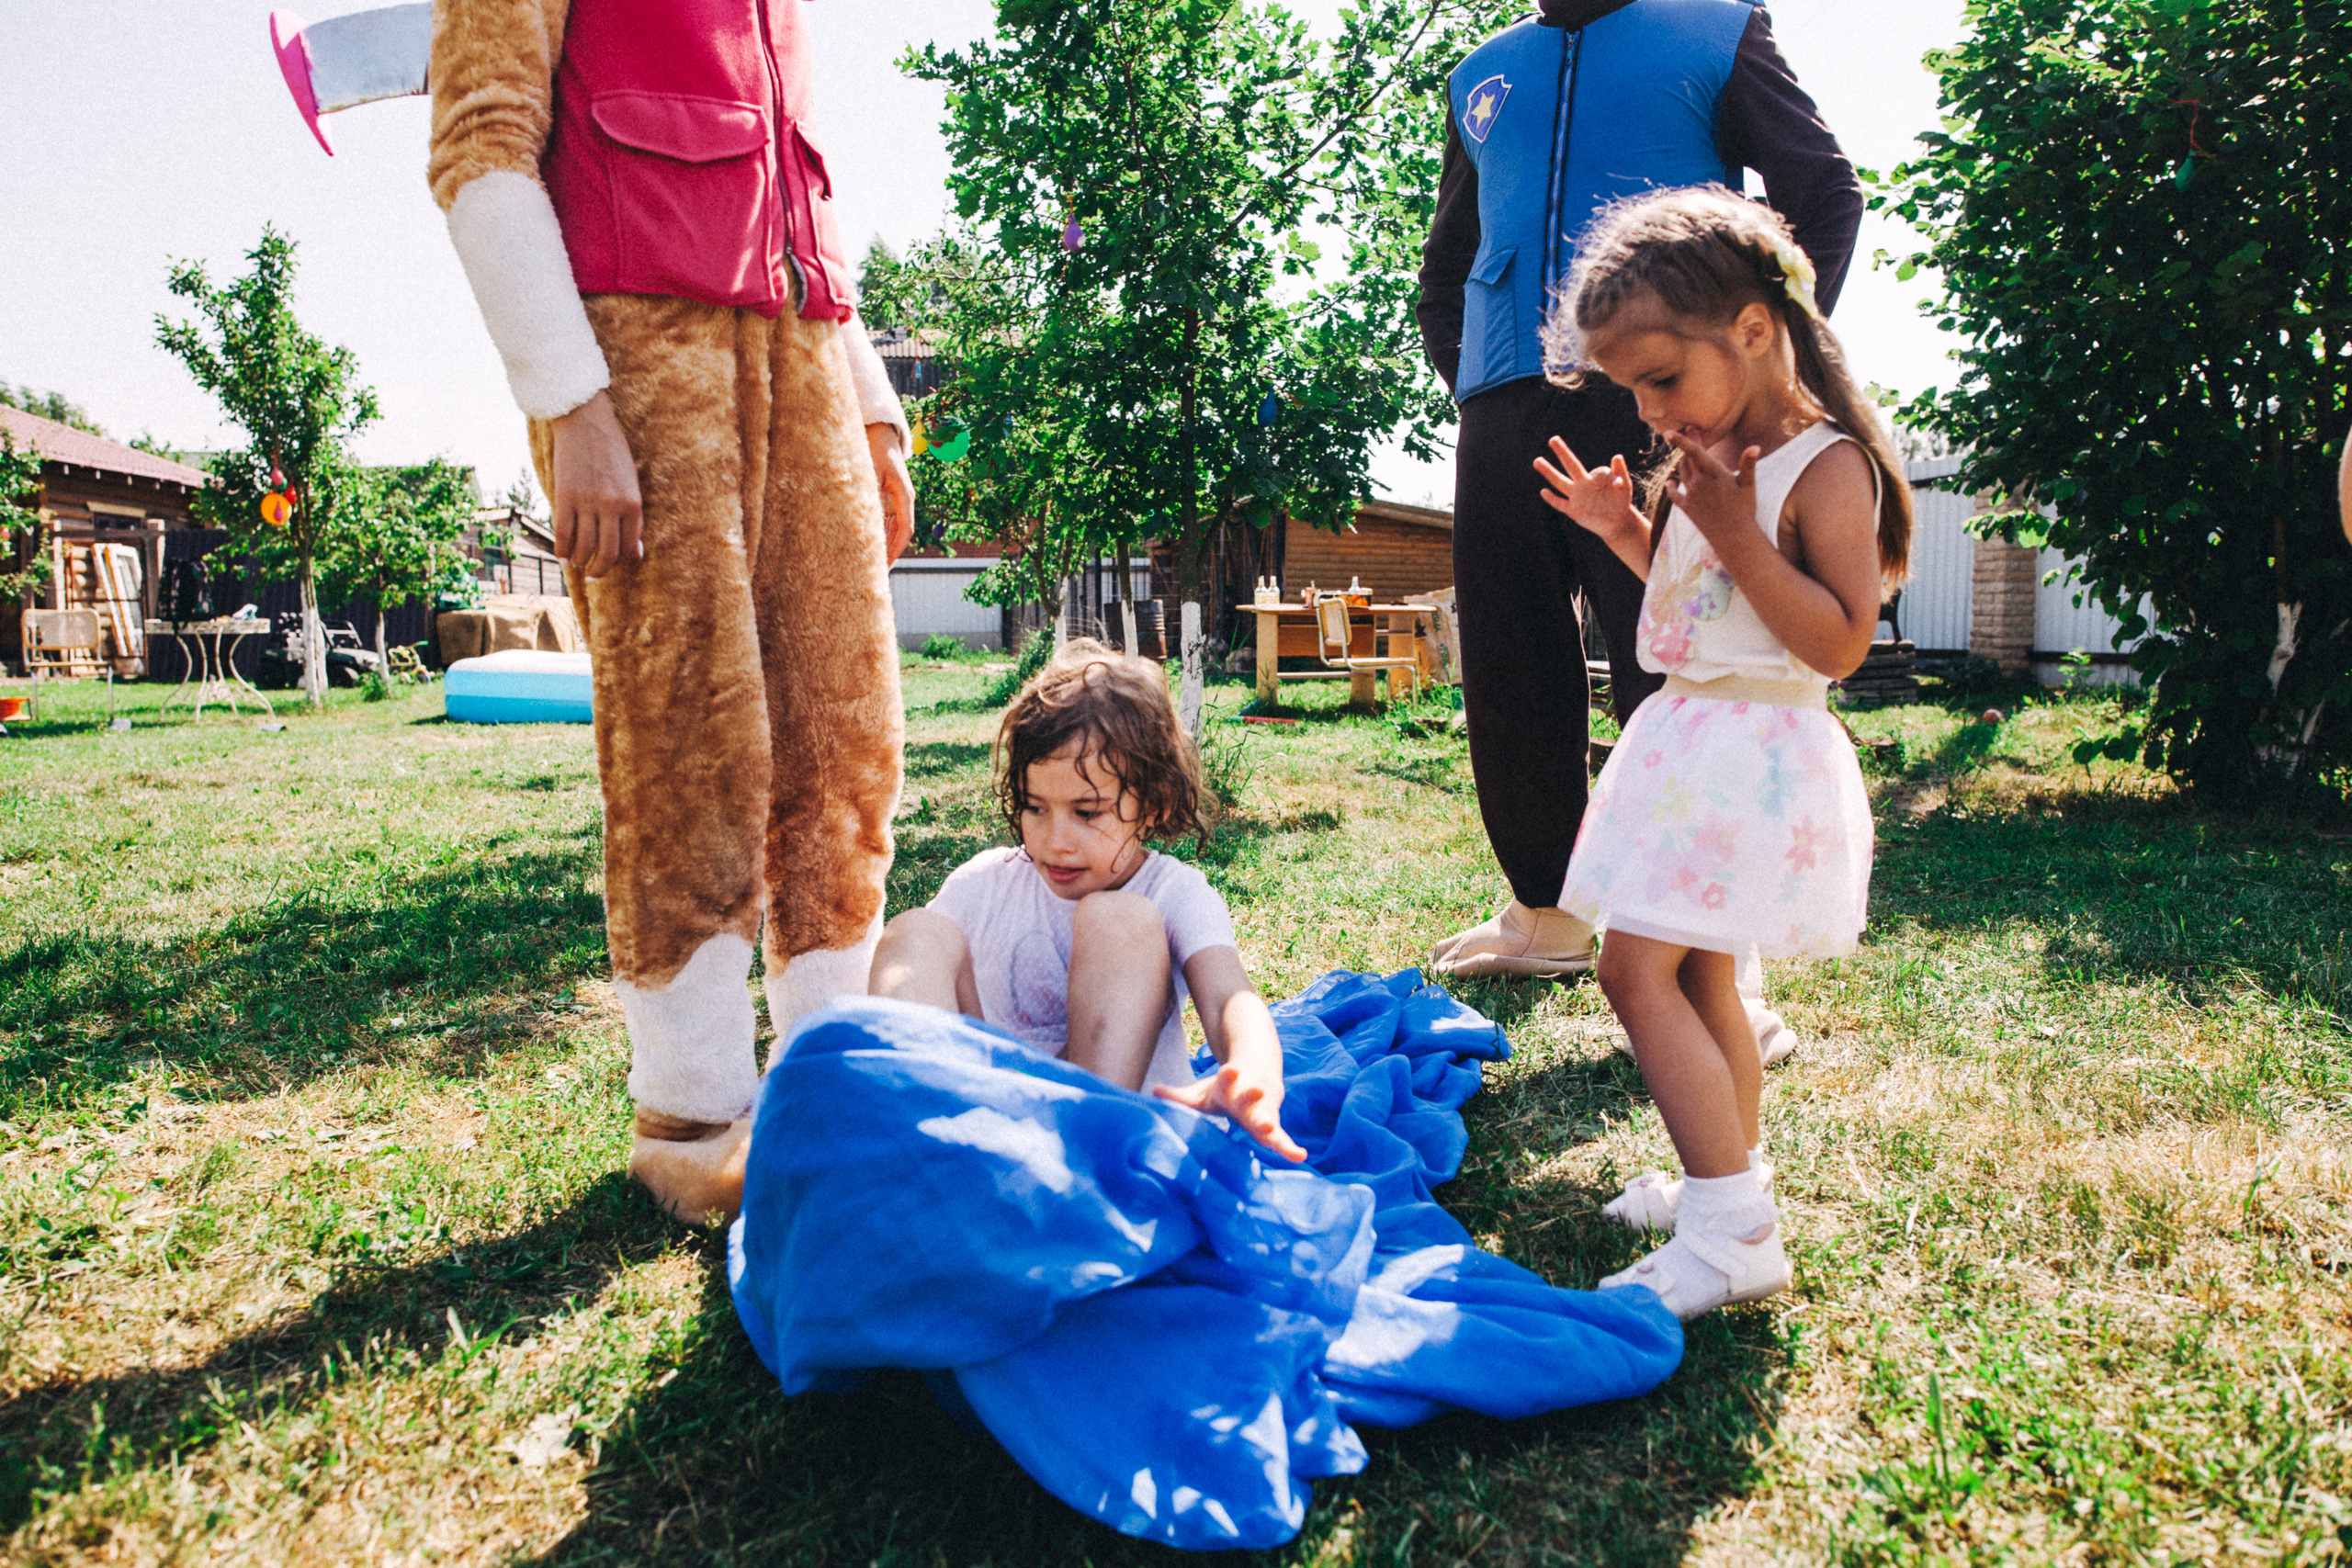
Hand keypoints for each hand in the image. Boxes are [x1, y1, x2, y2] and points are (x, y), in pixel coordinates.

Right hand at [549, 391, 642, 576]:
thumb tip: (635, 554)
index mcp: (633, 503)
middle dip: (600, 570)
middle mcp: (612, 506)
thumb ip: (633, 518)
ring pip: (584, 547)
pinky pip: (563, 533)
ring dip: (581, 562)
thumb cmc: (612, 452)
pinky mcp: (565, 497)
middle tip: (594, 576)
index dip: (619, 559)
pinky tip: (563, 556)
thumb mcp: (632, 483)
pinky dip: (562, 550)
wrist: (585, 422)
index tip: (611, 563)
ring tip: (579, 564)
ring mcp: (587, 502)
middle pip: (607, 553)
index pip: (628, 546)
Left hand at [868, 424, 913, 563]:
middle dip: (890, 553)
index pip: (905, 529)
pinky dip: (880, 534)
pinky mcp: (888, 496)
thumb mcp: (870, 470)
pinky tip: (869, 545)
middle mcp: (904, 499)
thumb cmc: (874, 448)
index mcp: (904, 495)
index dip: (896, 549)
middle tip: (877, 574)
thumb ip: (868, 494)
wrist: (879, 431)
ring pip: (894, 528)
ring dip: (885, 545)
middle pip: (900, 533)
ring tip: (872, 564)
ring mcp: (897, 498)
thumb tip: (864, 519)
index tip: (885, 565)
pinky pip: (887, 520)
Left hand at [1154, 1062, 1308, 1162]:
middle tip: (1257, 1090)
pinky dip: (1289, 1147)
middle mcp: (1248, 1096)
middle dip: (1252, 1094)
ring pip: (1267, 1117)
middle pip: (1250, 1096)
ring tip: (1271, 1129)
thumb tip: (1153, 1091)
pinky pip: (1281, 1139)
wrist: (1261, 1076)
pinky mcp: (1273, 1125)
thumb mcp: (1203, 1092)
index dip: (1230, 1076)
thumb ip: (1180, 1096)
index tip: (1231, 1070)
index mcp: (1229, 1085)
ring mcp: (1263, 1110)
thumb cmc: (1226, 1089)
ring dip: (1269, 1123)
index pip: (1228, 1079)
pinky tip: (1300, 1156)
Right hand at [1533, 438, 1644, 542]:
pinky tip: (1543, 491)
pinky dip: (1552, 498)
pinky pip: (1560, 503)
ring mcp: (1576, 496)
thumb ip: (1621, 473)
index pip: (1598, 471)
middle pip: (1570, 465)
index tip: (1618, 484)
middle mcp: (1584, 483)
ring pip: (1560, 482)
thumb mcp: (1625, 488)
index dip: (1609, 477)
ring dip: (1549, 472)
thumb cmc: (1620, 501)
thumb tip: (1617, 456)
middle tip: (1553, 439)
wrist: (1615, 522)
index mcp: (1597, 477)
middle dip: (1562, 452)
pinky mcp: (1573, 510)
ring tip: (1537, 460)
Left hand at [1662, 434, 1762, 554]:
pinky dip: (1672, 488)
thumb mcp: (1749, 486)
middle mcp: (1699, 482)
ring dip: (1683, 462)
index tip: (1669, 431)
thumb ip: (1748, 464)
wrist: (1734, 537)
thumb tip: (1755, 446)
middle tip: (1688, 429)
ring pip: (1682, 473)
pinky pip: (1675, 495)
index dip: (1682, 440)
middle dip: (1687, 443)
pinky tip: (1670, 483)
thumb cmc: (1745, 510)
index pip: (1695, 451)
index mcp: (1714, 473)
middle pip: (1688, 458)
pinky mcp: (1687, 509)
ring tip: (1685, 454)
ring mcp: (1691, 495)